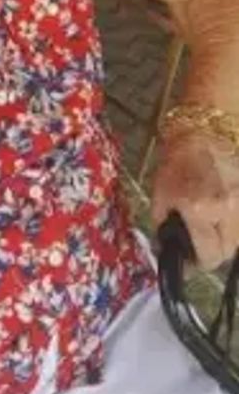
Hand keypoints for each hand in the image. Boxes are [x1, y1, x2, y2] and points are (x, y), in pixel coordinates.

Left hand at [152, 126, 238, 268]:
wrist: (206, 128)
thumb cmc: (178, 158)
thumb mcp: (162, 191)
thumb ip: (165, 224)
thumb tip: (168, 249)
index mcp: (201, 209)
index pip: (208, 257)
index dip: (194, 265)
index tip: (185, 263)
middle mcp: (228, 210)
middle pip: (225, 254)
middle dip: (209, 254)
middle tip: (196, 248)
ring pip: (236, 242)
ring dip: (221, 241)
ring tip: (207, 231)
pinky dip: (230, 227)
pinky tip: (219, 218)